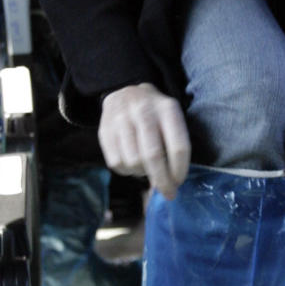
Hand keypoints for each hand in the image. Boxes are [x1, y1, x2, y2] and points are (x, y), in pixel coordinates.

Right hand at [99, 83, 190, 199]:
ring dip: (142, 173)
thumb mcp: (171, 119)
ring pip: (133, 162)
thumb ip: (174, 145)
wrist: (124, 91)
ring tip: (146, 168)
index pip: (178, 147)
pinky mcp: (105, 130)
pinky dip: (126, 171)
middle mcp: (144, 111)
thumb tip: (171, 182)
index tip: (178, 182)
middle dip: (162, 181)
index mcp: (167, 109)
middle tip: (168, 193)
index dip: (179, 170)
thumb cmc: (155, 113)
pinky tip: (131, 163)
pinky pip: (116, 162)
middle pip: (154, 157)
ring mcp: (121, 119)